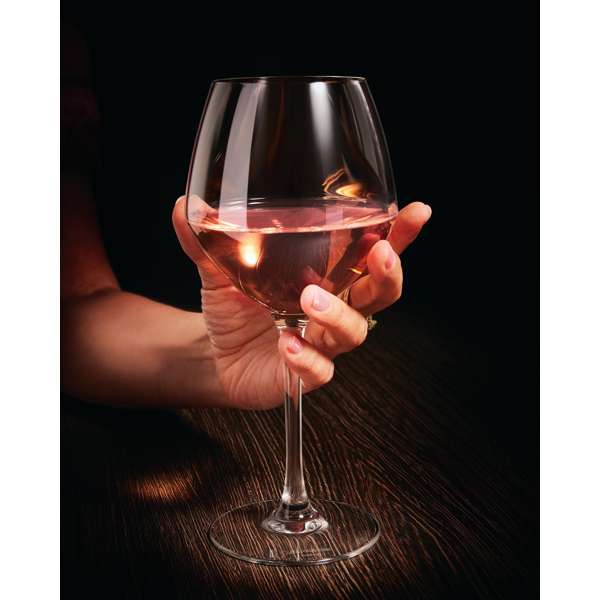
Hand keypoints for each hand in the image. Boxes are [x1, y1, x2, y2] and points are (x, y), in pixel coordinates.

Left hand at [173, 198, 430, 408]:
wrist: (213, 354)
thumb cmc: (231, 307)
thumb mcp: (218, 269)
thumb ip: (207, 239)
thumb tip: (185, 204)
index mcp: (327, 276)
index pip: (372, 254)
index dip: (399, 236)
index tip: (417, 213)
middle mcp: (333, 308)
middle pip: (379, 294)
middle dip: (387, 274)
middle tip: (379, 253)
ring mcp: (322, 343)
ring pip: (354, 332)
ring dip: (338, 315)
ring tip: (311, 299)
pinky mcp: (306, 374)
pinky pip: (319, 369)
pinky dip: (307, 358)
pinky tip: (287, 343)